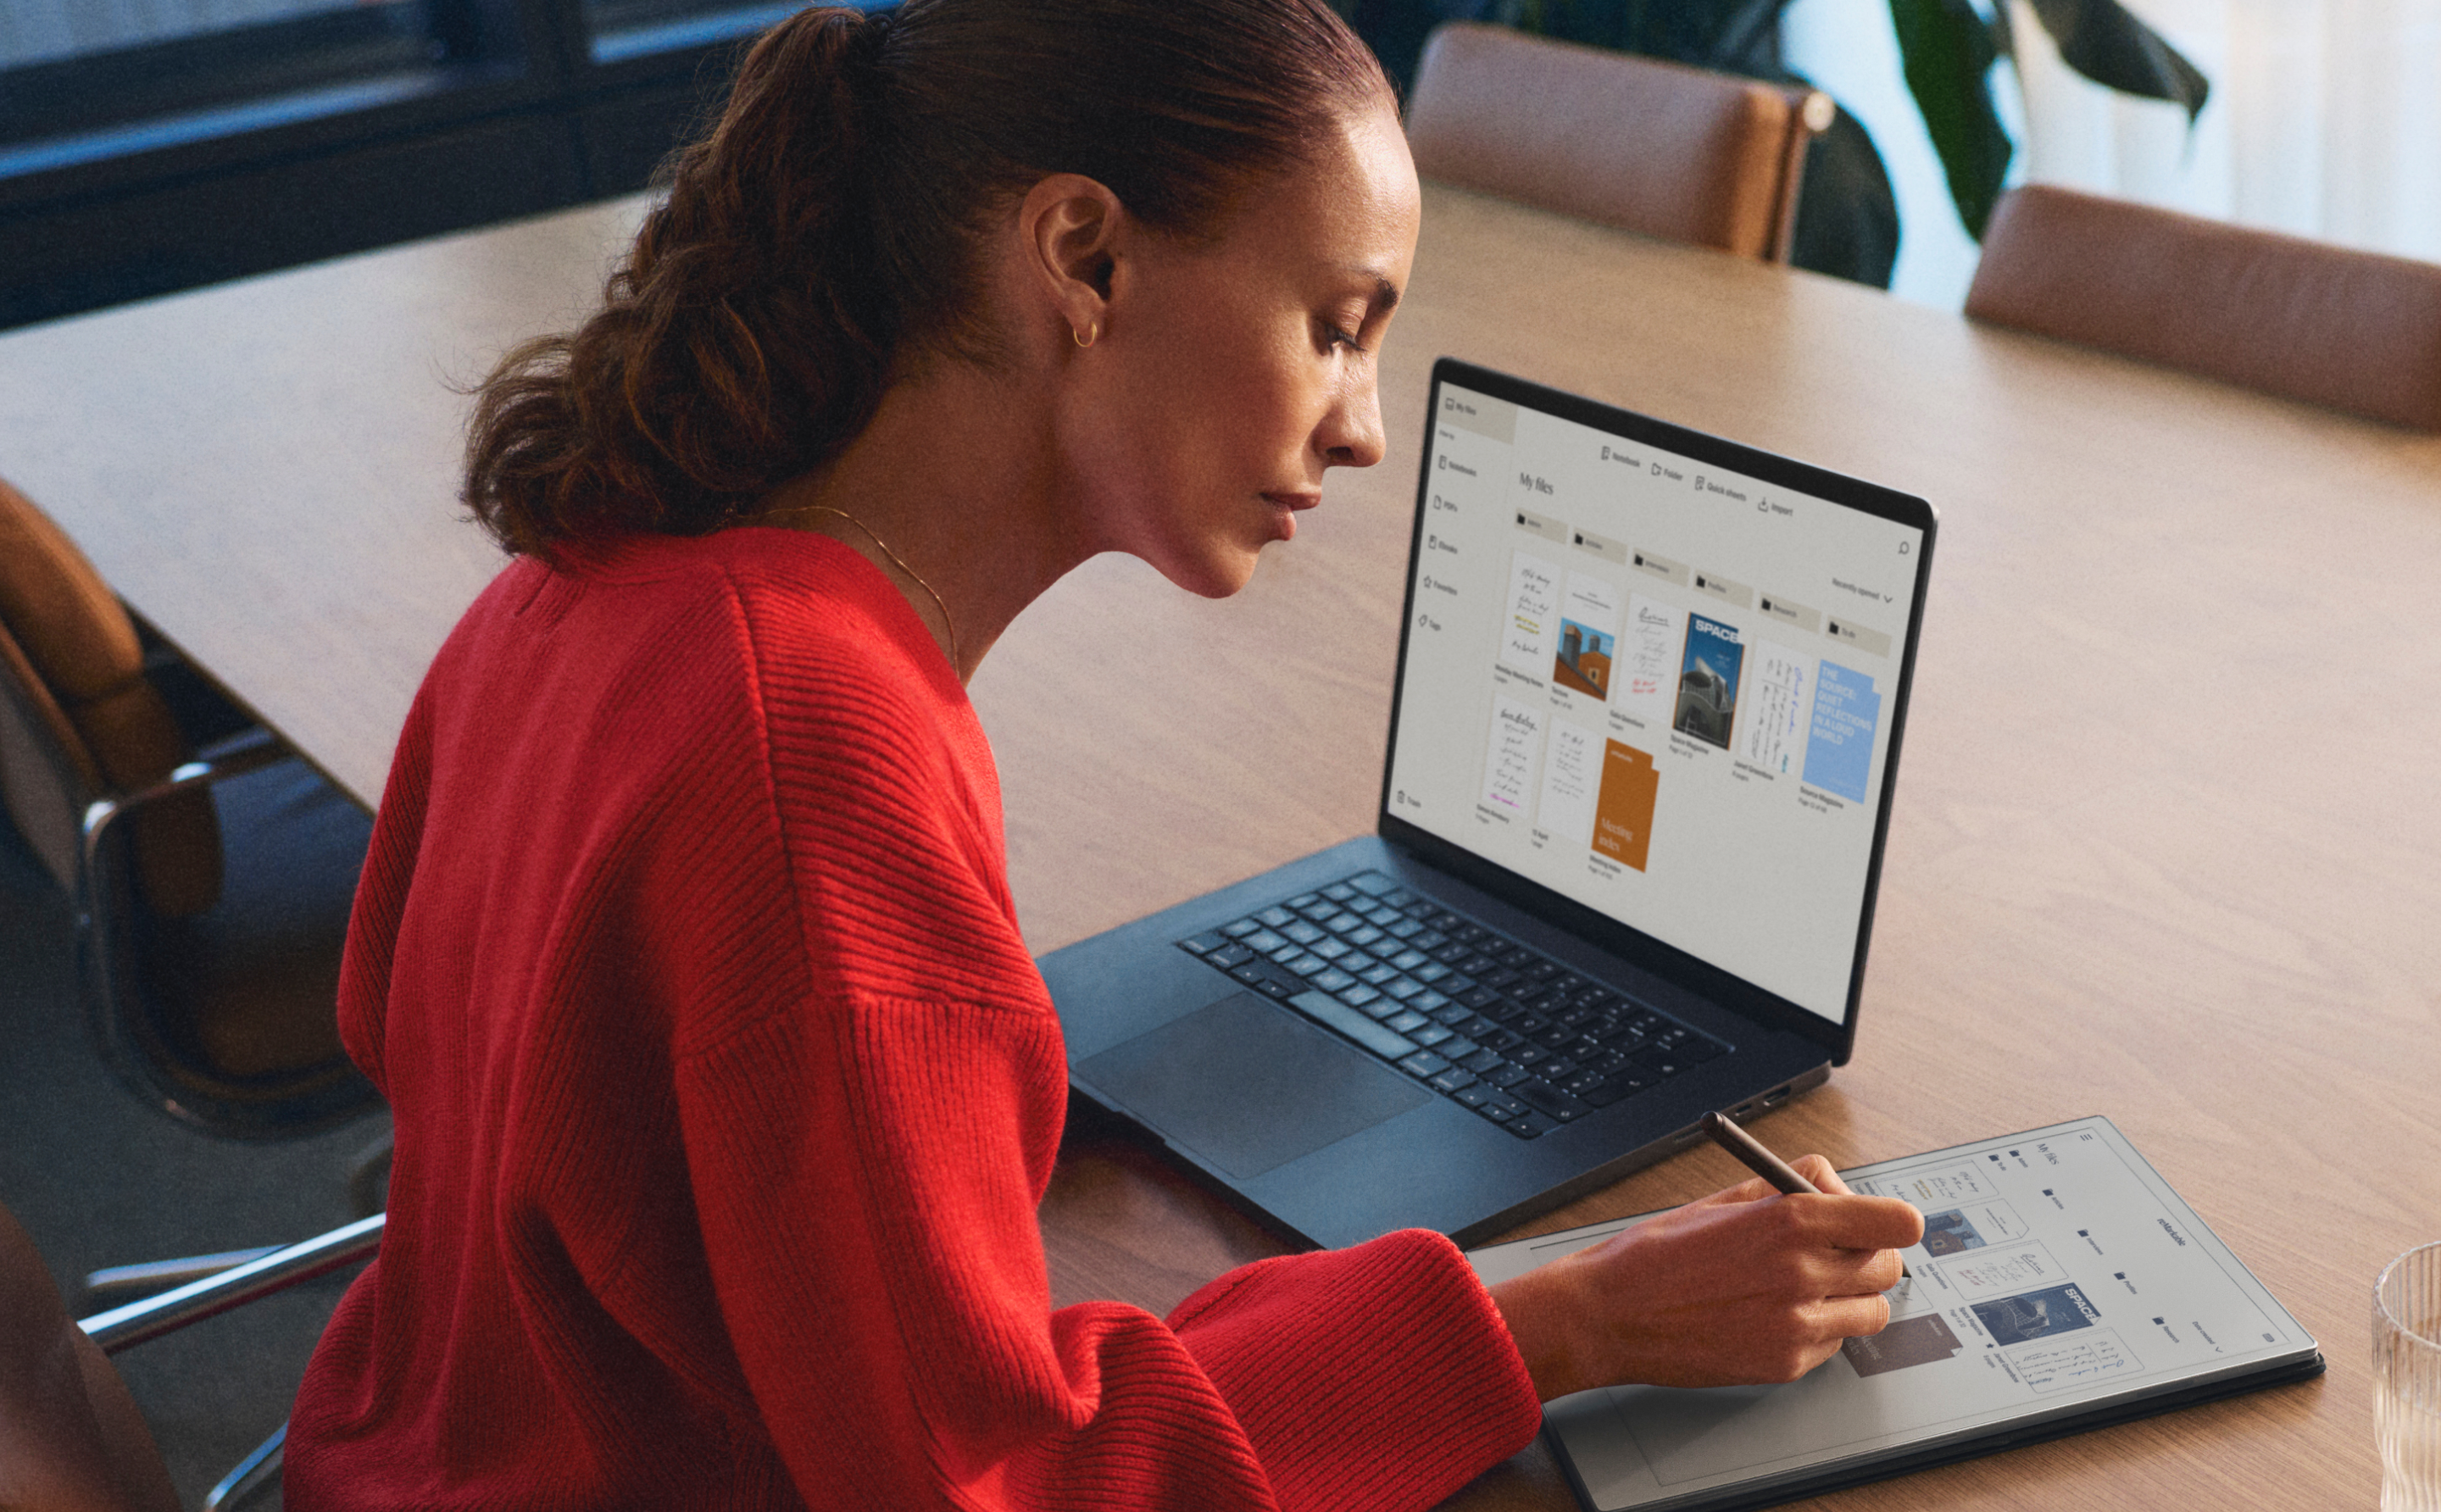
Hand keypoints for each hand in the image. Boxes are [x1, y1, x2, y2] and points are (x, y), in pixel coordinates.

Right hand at [1488, 1154, 1922, 1399]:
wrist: (1609, 1314)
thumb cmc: (1657, 1254)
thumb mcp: (1723, 1199)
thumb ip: (1787, 1188)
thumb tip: (1832, 1187)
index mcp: (1790, 1221)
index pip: (1895, 1222)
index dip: (1891, 1221)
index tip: (1883, 1222)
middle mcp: (1803, 1273)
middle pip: (1888, 1266)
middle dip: (1866, 1255)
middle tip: (1833, 1252)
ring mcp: (1798, 1325)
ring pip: (1870, 1311)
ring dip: (1849, 1297)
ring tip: (1804, 1287)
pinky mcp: (1787, 1364)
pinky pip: (1832, 1344)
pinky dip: (1816, 1330)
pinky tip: (1773, 1315)